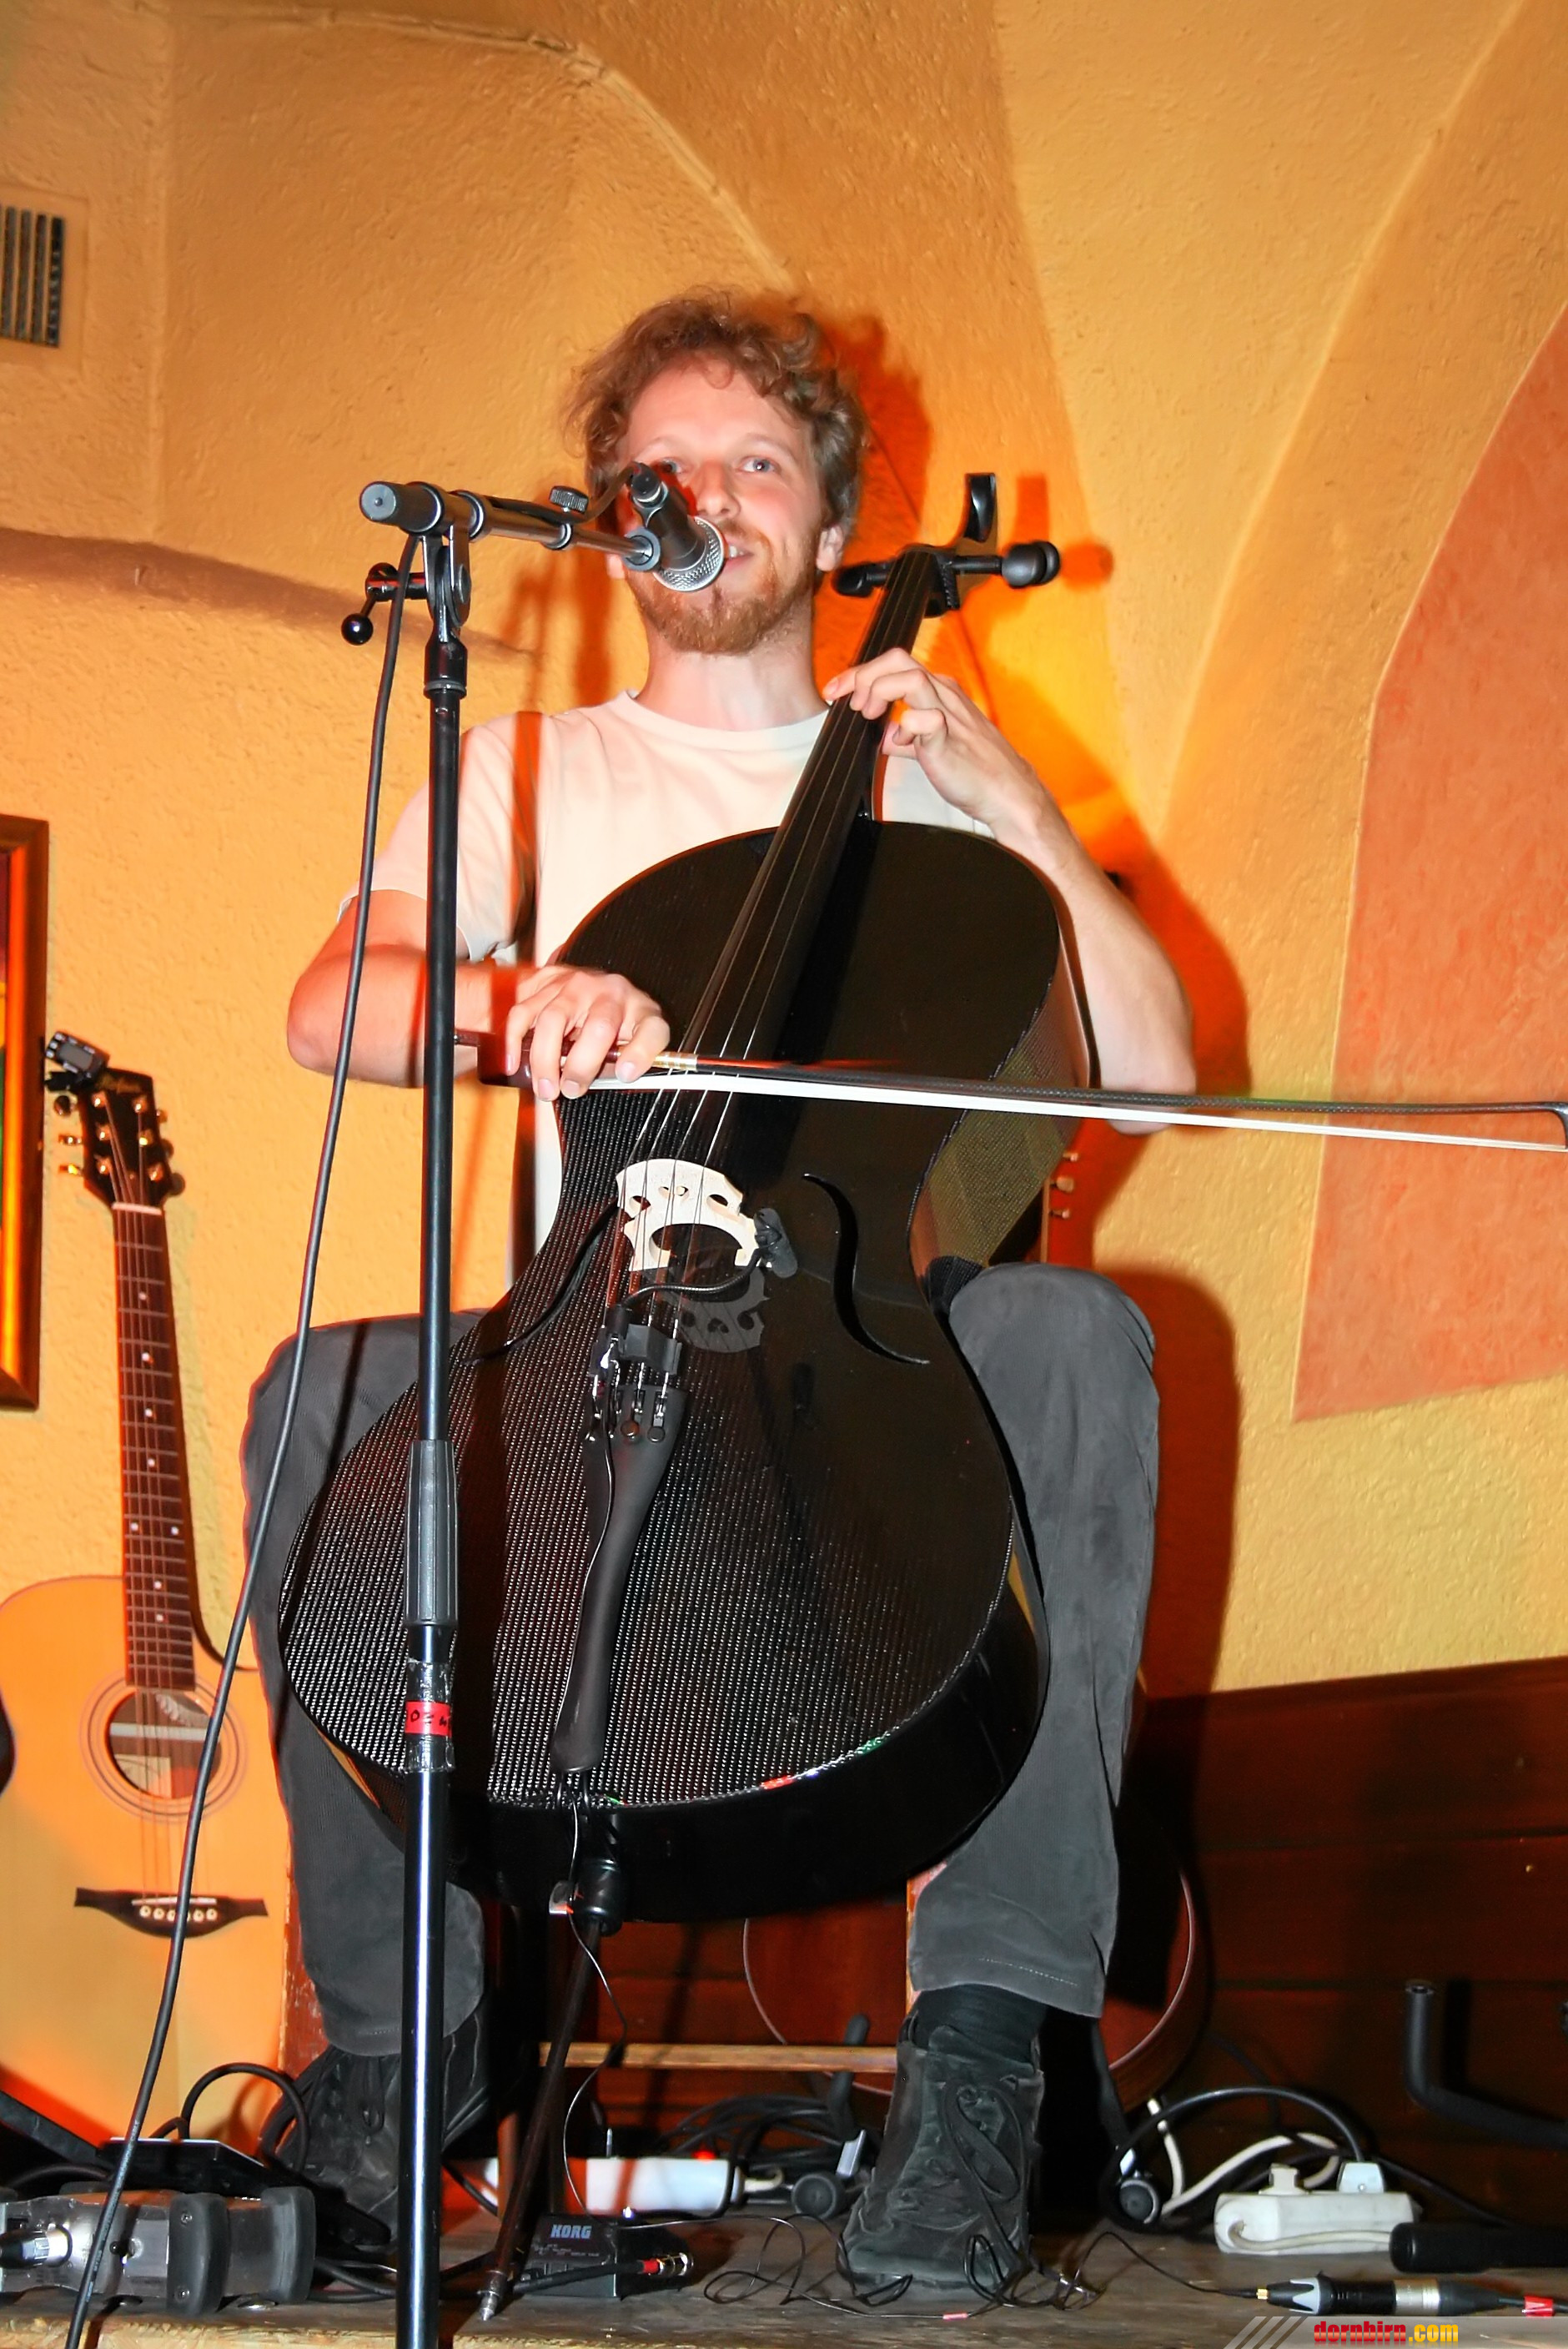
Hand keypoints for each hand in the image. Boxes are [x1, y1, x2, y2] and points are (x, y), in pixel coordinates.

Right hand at [500, 965, 668, 1102]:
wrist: (596, 986)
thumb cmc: (616, 1026)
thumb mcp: (631, 1044)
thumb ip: (622, 1065)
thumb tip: (612, 1080)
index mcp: (641, 1011)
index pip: (652, 1029)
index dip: (641, 1053)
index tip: (625, 1074)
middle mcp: (611, 992)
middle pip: (598, 1027)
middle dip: (581, 1066)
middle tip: (569, 1090)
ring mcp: (577, 983)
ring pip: (553, 1019)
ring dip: (544, 1059)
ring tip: (544, 1088)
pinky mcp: (547, 981)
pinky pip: (524, 1010)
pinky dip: (514, 1040)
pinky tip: (514, 1064)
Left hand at [823, 649, 1051, 840]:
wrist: (1005, 792)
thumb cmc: (974, 769)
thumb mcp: (932, 746)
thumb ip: (908, 738)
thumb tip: (885, 737)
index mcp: (939, 692)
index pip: (894, 666)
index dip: (859, 674)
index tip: (837, 691)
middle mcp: (943, 695)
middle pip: (897, 661)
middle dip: (863, 675)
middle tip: (848, 701)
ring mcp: (948, 714)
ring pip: (910, 679)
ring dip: (879, 691)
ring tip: (868, 714)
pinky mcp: (949, 740)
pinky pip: (928, 720)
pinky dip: (907, 724)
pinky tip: (898, 740)